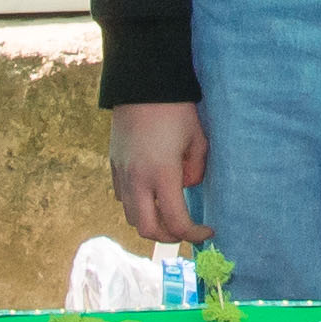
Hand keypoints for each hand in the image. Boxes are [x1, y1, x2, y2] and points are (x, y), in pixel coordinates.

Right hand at [109, 102, 207, 246]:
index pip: (177, 222)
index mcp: (162, 175)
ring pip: (131, 216)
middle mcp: (137, 180)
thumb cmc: (176, 110)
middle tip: (186, 230)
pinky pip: (122, 197)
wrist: (142, 84)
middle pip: (148, 229)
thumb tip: (185, 186)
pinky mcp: (113, 164)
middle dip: (169, 237)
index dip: (194, 234)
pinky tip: (151, 193)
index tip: (208, 231)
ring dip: (151, 221)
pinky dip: (137, 204)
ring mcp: (121, 173)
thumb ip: (196, 171)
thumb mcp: (197, 140)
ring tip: (169, 213)